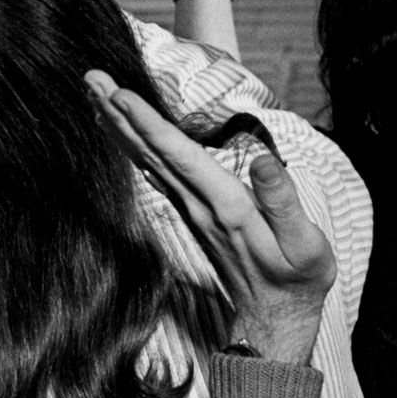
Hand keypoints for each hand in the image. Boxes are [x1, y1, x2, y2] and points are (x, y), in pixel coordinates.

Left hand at [86, 72, 332, 364]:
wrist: (276, 320)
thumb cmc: (297, 279)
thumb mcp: (306, 244)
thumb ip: (283, 201)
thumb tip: (264, 159)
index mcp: (227, 205)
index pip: (180, 156)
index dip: (148, 124)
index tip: (118, 95)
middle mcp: (199, 205)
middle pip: (151, 152)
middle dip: (119, 114)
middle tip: (90, 77)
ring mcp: (190, 210)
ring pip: (147, 160)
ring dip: (120, 126)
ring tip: (94, 94)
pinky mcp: (191, 213)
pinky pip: (155, 172)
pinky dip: (134, 148)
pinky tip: (119, 133)